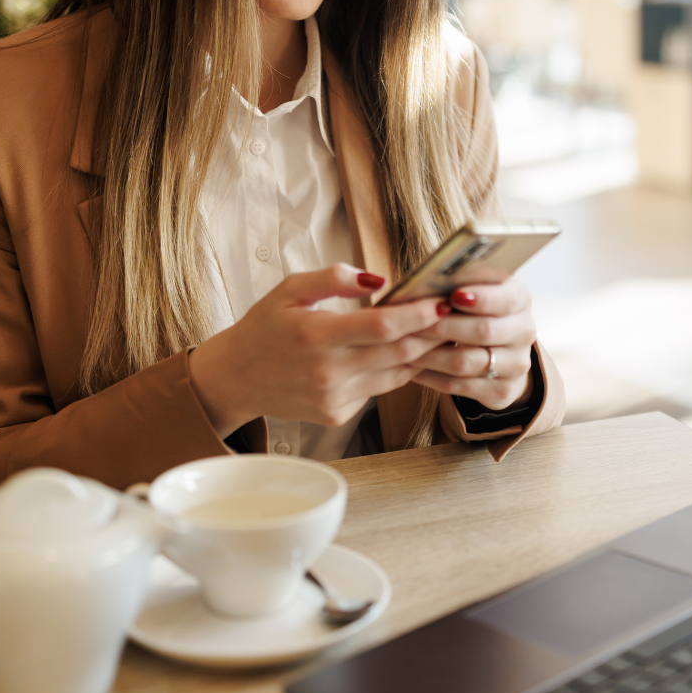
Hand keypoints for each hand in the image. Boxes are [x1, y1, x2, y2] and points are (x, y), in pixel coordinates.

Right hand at [188, 264, 443, 437]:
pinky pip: (379, 389)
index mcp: (315, 335)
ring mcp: (335, 397)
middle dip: (431, 333)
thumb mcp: (289, 289)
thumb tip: (378, 280)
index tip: (440, 301)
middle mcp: (327, 371)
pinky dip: (396, 370)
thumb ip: (333, 278)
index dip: (416, 315)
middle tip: (455, 315)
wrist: (236, 378)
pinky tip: (407, 353)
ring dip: (421, 354)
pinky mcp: (338, 414)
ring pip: (396, 375)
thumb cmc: (264, 328)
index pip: (380, 326)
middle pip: (398, 353)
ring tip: (441, 332)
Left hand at [408, 276, 535, 410]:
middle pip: (483, 331)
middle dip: (443, 327)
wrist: (499, 349)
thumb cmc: (474, 308)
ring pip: (467, 362)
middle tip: (412, 323)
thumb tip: (427, 278)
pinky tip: (410, 368)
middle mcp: (523, 331)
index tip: (453, 296)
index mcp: (519, 298)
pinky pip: (460, 386)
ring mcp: (516, 364)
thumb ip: (458, 282)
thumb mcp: (475, 288)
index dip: (481, 298)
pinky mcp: (502, 390)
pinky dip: (431, 376)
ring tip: (403, 346)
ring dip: (431, 355)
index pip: (505, 299)